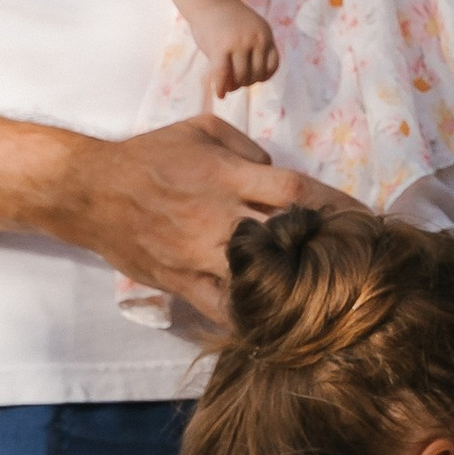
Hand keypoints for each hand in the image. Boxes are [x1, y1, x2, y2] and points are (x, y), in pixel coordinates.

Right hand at [50, 117, 330, 323]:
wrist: (92, 191)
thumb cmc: (150, 156)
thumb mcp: (201, 129)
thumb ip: (246, 146)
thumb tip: (275, 169)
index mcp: (229, 177)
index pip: (295, 192)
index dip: (333, 205)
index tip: (361, 218)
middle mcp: (221, 216)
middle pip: (285, 238)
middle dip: (320, 250)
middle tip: (352, 263)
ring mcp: (201, 253)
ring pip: (258, 278)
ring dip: (291, 288)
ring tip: (323, 299)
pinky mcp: (183, 280)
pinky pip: (223, 307)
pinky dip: (250, 316)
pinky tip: (276, 325)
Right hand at [190, 0, 280, 105]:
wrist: (209, 0)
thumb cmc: (228, 20)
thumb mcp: (249, 31)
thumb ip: (254, 52)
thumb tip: (247, 81)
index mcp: (266, 35)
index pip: (273, 66)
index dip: (263, 76)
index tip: (253, 78)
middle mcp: (255, 39)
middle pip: (256, 74)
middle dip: (246, 82)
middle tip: (235, 82)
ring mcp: (239, 43)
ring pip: (241, 77)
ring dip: (234, 86)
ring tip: (227, 85)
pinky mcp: (220, 47)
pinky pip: (223, 75)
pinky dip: (221, 87)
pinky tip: (219, 95)